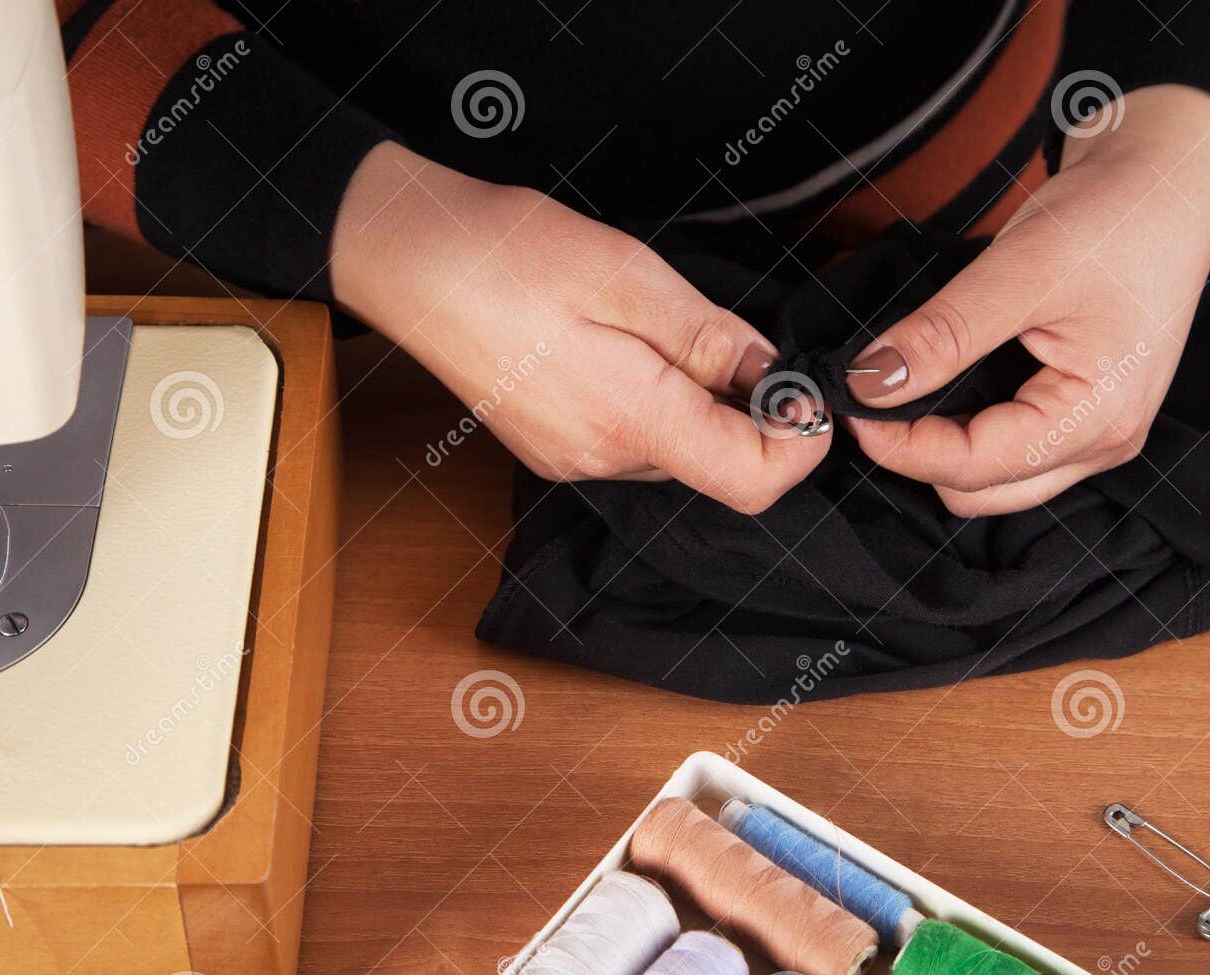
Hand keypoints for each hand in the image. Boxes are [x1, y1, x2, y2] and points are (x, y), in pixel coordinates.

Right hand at [329, 143, 825, 513]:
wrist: (404, 261)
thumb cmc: (506, 257)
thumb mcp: (632, 278)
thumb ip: (711, 338)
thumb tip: (773, 375)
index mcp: (630, 422)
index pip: (754, 482)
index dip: (802, 443)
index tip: (805, 389)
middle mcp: (601, 461)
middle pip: (717, 466)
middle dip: (745, 409)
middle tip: (727, 332)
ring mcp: (571, 461)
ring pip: (675, 451)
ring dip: (696, 400)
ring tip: (659, 326)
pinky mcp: (552, 447)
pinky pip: (631, 438)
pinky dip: (654, 401)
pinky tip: (620, 343)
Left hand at [845, 85, 1209, 515]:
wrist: (1169, 181)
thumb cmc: (1116, 217)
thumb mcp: (1020, 270)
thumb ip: (943, 335)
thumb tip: (870, 382)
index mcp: (1098, 418)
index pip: (971, 467)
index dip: (899, 443)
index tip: (850, 398)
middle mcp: (1103, 444)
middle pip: (978, 491)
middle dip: (917, 452)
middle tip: (873, 389)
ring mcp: (1096, 437)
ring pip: (990, 480)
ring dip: (940, 445)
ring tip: (908, 383)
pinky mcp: (1083, 418)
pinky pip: (1008, 451)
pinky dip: (966, 428)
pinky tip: (945, 382)